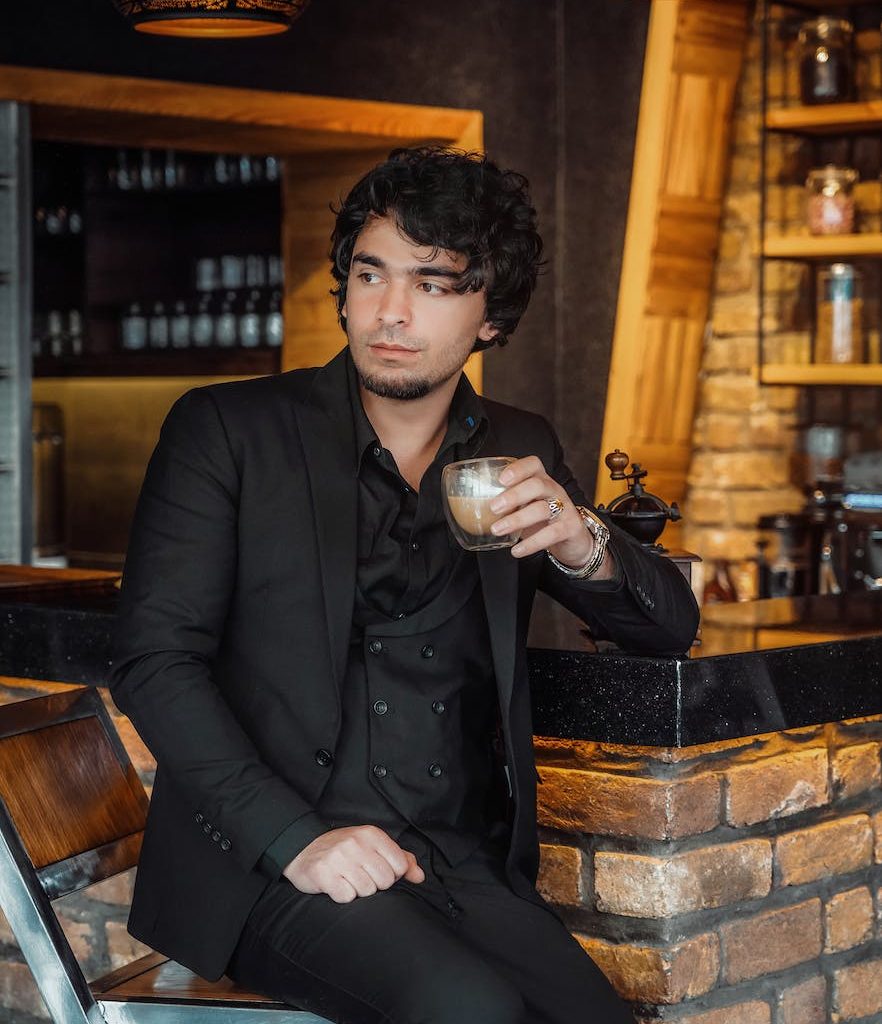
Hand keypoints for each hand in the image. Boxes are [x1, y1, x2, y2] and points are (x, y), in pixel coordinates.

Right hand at [283, 825, 424, 902]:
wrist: (304, 848)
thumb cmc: (344, 850)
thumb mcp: (373, 847)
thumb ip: (401, 859)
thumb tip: (420, 877)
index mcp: (372, 834)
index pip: (400, 866)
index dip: (392, 875)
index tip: (378, 870)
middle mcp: (356, 843)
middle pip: (385, 881)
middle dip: (375, 884)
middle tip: (360, 875)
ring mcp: (339, 858)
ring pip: (367, 891)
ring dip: (358, 891)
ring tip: (347, 879)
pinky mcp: (323, 874)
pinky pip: (346, 897)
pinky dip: (342, 895)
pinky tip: (336, 884)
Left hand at [488, 456, 609, 574]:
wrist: (574, 540)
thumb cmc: (544, 520)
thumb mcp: (526, 507)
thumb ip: (506, 505)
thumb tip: (473, 509)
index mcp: (541, 481)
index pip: (533, 465)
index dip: (518, 469)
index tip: (501, 479)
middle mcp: (554, 490)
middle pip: (537, 485)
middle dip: (514, 495)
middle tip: (493, 507)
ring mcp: (565, 508)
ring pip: (542, 509)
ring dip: (517, 519)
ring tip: (497, 530)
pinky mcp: (571, 527)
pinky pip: (551, 534)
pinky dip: (532, 543)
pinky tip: (516, 550)